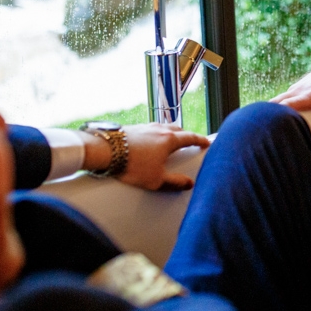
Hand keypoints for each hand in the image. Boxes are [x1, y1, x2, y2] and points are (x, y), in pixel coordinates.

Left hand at [81, 124, 210, 191]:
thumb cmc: (131, 165)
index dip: (200, 140)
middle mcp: (159, 129)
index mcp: (169, 140)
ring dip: (169, 133)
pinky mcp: (132, 128)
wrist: (104, 151)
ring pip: (162, 127)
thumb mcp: (155, 180)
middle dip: (185, 135)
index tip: (206, 142)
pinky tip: (148, 142)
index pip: (190, 137)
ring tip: (168, 141)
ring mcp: (145, 126)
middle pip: (177, 129)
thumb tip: (189, 184)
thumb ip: (174, 182)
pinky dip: (154, 134)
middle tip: (189, 141)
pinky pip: (149, 129)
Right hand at [270, 55, 310, 146]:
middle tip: (268, 133)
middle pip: (274, 104)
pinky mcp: (292, 90)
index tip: (273, 128)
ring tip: (274, 129)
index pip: (286, 105)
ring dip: (273, 113)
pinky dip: (278, 109)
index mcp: (306, 96)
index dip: (277, 116)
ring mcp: (292, 89)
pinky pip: (281, 100)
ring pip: (275, 102)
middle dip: (268, 117)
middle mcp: (295, 91)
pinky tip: (282, 121)